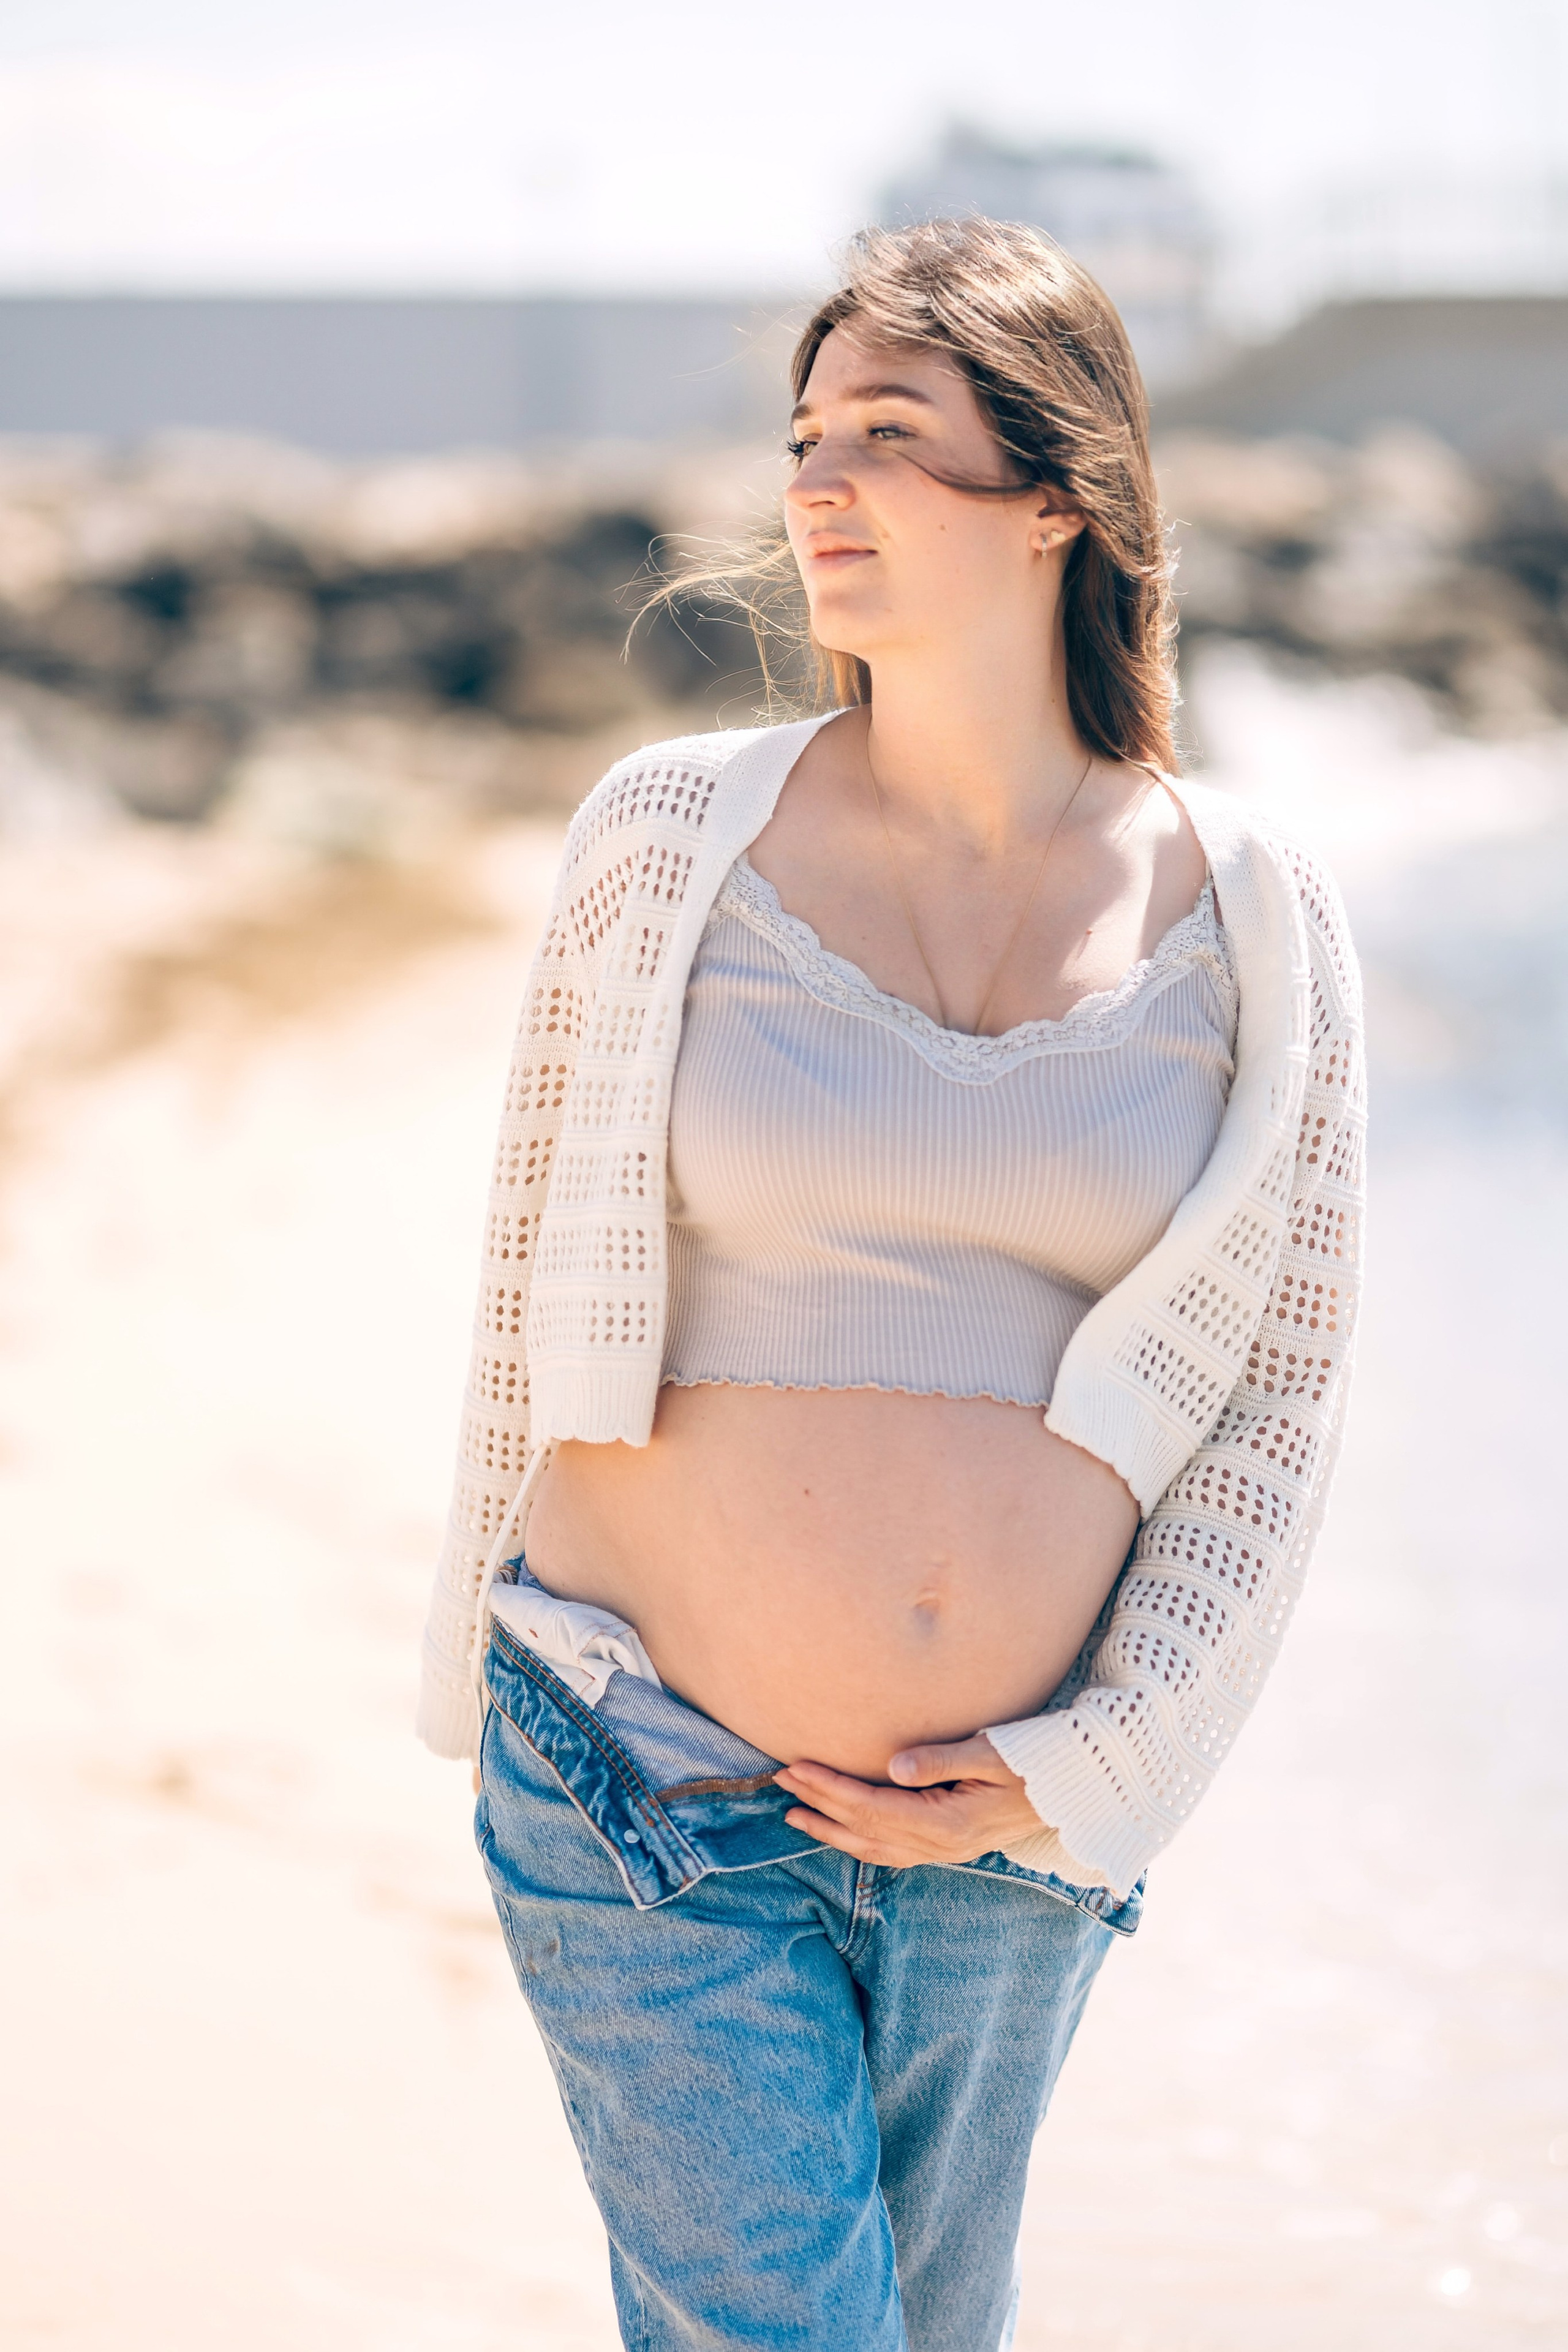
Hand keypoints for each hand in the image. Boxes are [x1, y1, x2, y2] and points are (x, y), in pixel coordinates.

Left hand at [774, 1735, 1042, 1867]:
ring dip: (833, 1831)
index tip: (796, 1766)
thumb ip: (943, 1758)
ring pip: (876, 1849)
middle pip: (866, 1829)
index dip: (830, 1788)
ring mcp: (949, 1851)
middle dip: (820, 1805)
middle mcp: (944, 1845)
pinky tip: (845, 1834)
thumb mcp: (994, 1752)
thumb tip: (894, 1765)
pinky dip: (862, 1844)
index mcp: (949, 1823)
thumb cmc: (1039, 1761)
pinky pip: (895, 1854)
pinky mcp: (953, 1846)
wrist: (1080, 1787)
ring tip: (795, 1813)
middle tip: (779, 1781)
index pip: (873, 1807)